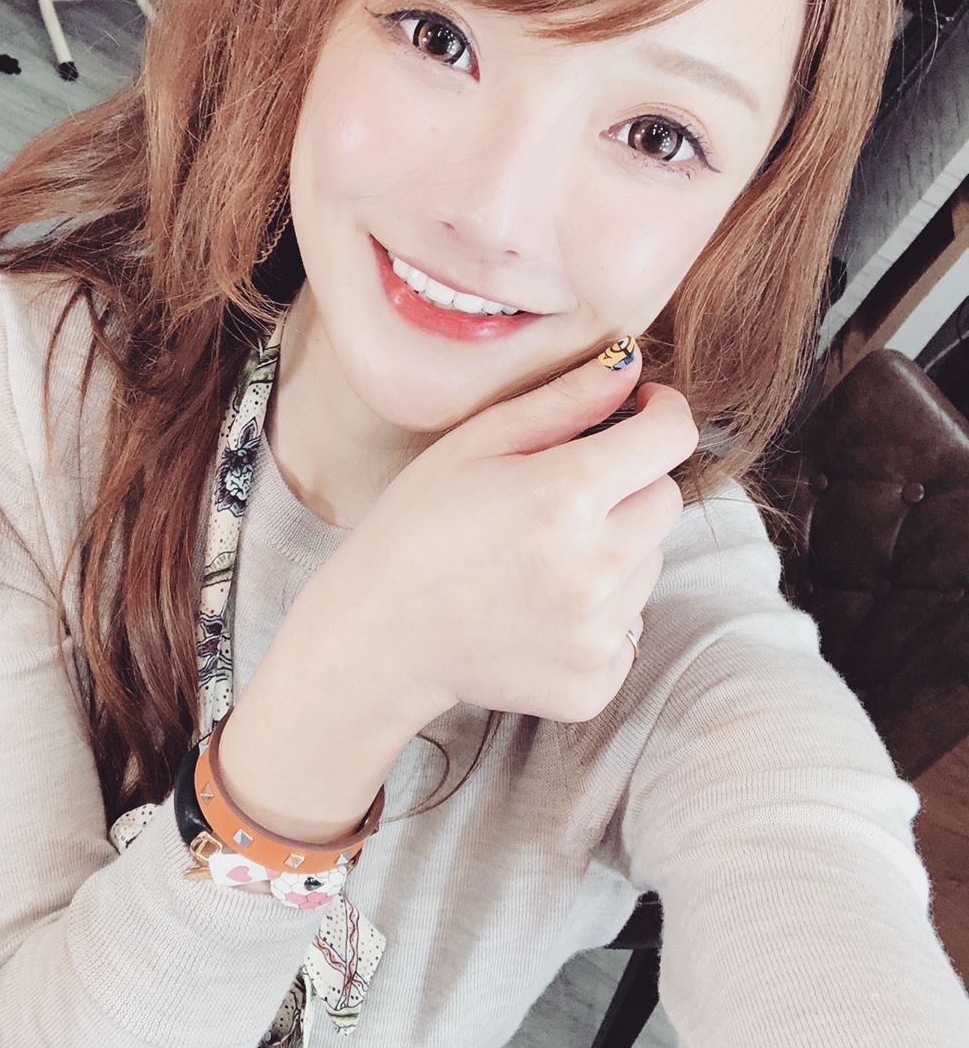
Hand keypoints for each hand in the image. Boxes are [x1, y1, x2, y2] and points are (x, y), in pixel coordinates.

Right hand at [296, 342, 698, 727]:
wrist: (379, 636)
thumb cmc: (417, 526)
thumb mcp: (477, 444)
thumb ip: (563, 401)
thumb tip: (630, 366)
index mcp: (565, 496)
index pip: (669, 439)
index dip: (661, 413)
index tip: (643, 411)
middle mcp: (594, 567)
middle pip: (666, 502)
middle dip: (631, 486)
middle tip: (568, 496)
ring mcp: (597, 631)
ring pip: (648, 565)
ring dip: (615, 551)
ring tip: (542, 559)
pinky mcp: (594, 681)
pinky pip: (629, 627)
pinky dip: (598, 613)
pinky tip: (540, 609)